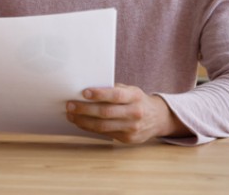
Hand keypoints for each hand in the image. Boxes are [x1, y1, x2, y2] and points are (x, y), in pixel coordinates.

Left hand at [65, 83, 188, 143]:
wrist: (158, 118)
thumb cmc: (137, 100)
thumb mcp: (130, 90)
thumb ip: (113, 89)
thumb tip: (88, 88)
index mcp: (135, 97)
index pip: (116, 95)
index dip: (99, 94)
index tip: (84, 92)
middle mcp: (135, 113)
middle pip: (106, 113)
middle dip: (85, 109)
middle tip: (70, 105)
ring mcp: (132, 128)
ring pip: (103, 126)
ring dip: (83, 121)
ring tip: (71, 115)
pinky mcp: (127, 139)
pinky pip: (105, 134)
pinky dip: (90, 128)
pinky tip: (81, 123)